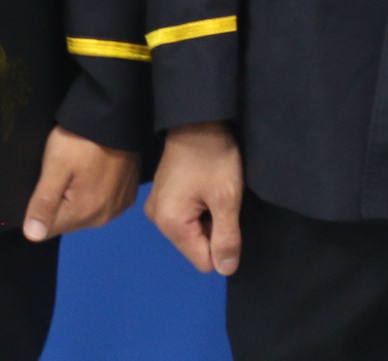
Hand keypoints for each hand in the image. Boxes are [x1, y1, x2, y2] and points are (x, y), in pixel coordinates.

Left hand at [22, 125, 138, 240]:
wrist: (116, 117)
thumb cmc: (80, 140)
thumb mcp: (55, 166)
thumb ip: (43, 203)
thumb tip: (32, 236)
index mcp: (83, 213)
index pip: (48, 228)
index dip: (43, 206)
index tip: (53, 181)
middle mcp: (103, 217)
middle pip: (68, 222)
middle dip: (61, 203)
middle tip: (67, 172)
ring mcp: (119, 207)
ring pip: (85, 214)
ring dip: (79, 198)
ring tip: (82, 170)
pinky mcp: (128, 196)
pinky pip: (102, 204)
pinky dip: (96, 193)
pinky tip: (97, 173)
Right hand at [147, 122, 243, 274]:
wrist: (197, 118)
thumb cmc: (213, 156)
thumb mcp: (227, 198)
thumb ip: (227, 237)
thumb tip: (226, 269)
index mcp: (170, 224)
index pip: (202, 260)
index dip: (222, 246)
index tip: (230, 218)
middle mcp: (157, 220)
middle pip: (196, 245)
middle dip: (214, 229)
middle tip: (223, 200)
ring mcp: (157, 206)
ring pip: (192, 230)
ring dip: (208, 217)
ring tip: (214, 190)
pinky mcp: (163, 194)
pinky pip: (185, 215)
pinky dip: (200, 207)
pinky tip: (206, 186)